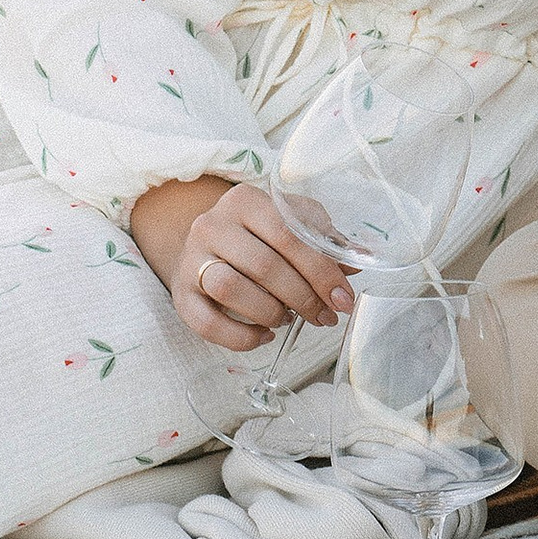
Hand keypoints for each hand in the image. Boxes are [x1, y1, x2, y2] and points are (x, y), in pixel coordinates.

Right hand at [130, 175, 353, 355]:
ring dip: (270, 311)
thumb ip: (323, 239)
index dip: (321, 270)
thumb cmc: (259, 234)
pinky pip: (207, 324)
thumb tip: (357, 261)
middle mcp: (212, 224)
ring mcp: (191, 259)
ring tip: (288, 318)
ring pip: (231, 289)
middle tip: (325, 316)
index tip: (344, 298)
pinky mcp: (180, 295)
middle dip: (303, 297)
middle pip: (263, 265)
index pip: (288, 234)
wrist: (207, 244)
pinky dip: (241, 337)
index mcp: (245, 200)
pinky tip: (264, 335)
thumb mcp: (292, 223)